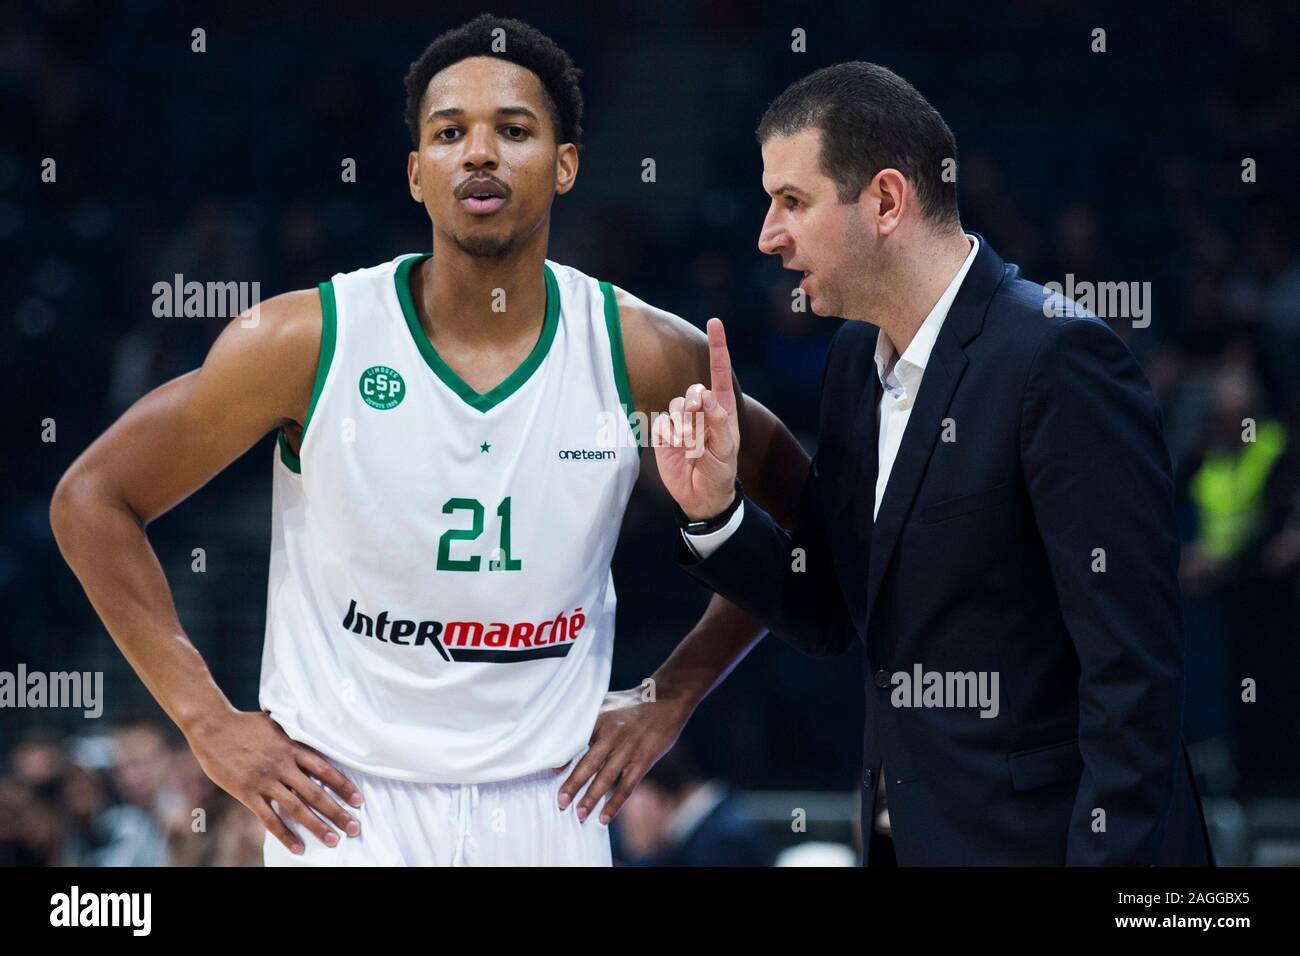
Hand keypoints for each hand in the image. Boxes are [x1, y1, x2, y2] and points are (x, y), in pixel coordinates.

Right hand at [185, 709, 362, 854]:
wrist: (213, 726)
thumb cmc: (245, 724)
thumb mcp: (276, 724)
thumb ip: (294, 736)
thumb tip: (312, 734)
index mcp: (292, 748)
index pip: (325, 769)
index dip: (343, 785)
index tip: (359, 800)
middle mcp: (283, 765)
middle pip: (316, 792)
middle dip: (337, 811)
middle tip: (354, 828)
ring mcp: (265, 780)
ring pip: (297, 807)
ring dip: (317, 826)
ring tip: (333, 840)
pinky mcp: (247, 792)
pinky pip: (269, 818)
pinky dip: (285, 834)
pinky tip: (298, 847)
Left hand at [553, 687, 692, 823]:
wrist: (665, 699)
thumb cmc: (629, 704)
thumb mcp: (605, 703)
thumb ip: (585, 720)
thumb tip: (559, 738)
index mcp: (599, 719)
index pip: (577, 740)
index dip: (563, 756)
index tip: (550, 772)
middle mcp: (612, 734)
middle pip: (590, 763)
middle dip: (574, 784)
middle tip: (560, 803)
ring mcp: (629, 749)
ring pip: (607, 777)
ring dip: (592, 797)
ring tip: (580, 814)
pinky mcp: (644, 760)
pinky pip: (628, 785)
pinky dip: (615, 803)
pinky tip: (604, 817)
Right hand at [652, 317, 740, 519]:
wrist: (701, 496)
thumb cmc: (720, 471)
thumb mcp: (726, 448)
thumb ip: (717, 421)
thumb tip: (706, 396)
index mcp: (721, 409)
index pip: (718, 372)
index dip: (718, 347)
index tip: (714, 323)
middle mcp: (701, 411)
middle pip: (693, 390)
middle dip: (693, 403)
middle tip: (696, 421)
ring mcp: (681, 421)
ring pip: (676, 406)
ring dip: (682, 424)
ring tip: (689, 444)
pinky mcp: (664, 433)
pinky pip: (662, 423)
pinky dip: (669, 434)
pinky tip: (676, 448)